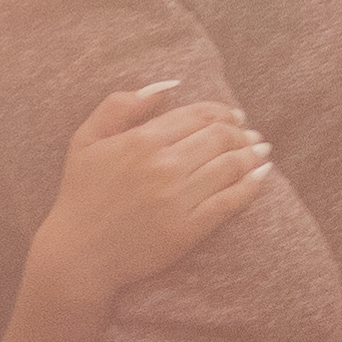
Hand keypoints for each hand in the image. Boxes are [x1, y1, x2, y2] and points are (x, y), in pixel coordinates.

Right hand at [24, 81, 274, 313]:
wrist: (79, 255)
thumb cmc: (81, 194)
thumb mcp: (86, 139)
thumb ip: (121, 105)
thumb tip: (167, 86)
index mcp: (142, 140)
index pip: (198, 115)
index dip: (223, 112)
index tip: (234, 115)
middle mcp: (165, 166)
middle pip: (221, 138)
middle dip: (242, 131)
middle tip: (250, 133)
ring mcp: (179, 199)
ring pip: (230, 166)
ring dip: (252, 154)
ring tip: (260, 151)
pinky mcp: (189, 229)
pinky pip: (230, 202)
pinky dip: (251, 185)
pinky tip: (261, 176)